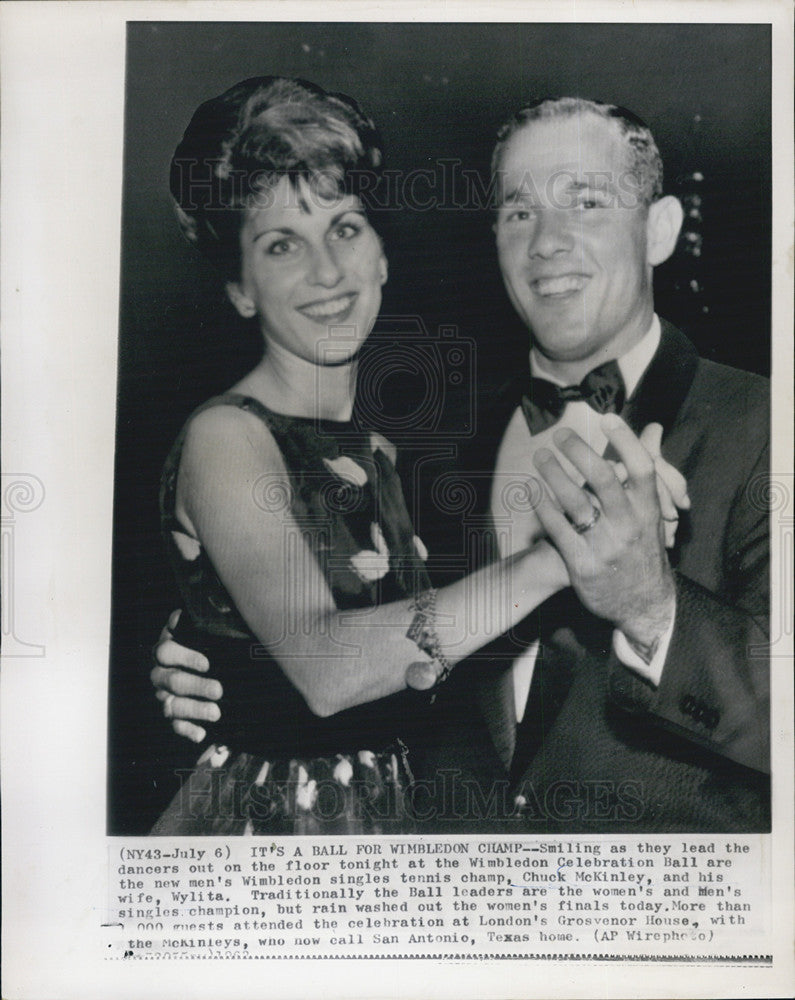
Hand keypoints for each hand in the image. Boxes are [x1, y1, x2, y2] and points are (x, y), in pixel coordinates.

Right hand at [151, 610, 222, 742]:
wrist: (212, 661)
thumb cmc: (210, 642)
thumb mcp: (207, 630)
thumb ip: (200, 622)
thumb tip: (183, 617)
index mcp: (168, 648)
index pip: (167, 652)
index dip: (185, 657)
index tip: (207, 664)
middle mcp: (161, 672)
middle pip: (172, 680)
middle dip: (196, 687)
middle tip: (219, 690)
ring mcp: (164, 695)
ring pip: (172, 705)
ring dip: (194, 710)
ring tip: (216, 713)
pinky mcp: (172, 714)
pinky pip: (175, 725)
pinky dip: (187, 730)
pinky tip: (201, 734)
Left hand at [532, 415, 675, 655]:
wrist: (644, 604)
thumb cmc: (644, 548)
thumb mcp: (653, 511)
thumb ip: (647, 468)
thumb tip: (652, 427)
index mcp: (649, 509)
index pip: (641, 467)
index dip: (625, 440)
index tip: (606, 417)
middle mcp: (628, 525)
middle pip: (603, 478)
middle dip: (579, 451)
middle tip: (560, 434)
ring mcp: (605, 546)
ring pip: (575, 502)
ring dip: (554, 474)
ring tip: (541, 456)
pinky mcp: (582, 564)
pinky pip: (557, 529)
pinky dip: (542, 506)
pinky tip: (530, 489)